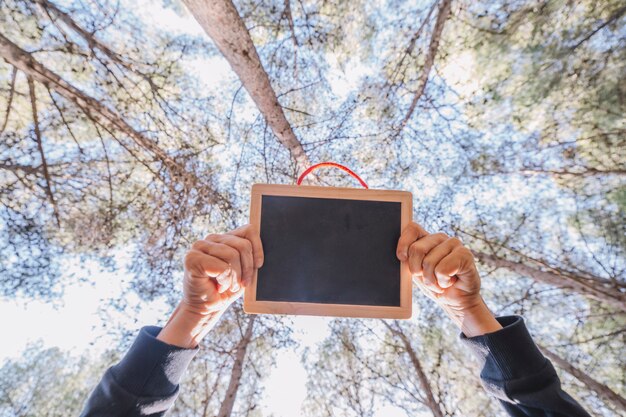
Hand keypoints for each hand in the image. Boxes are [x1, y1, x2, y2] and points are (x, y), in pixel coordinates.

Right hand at [157, 224, 263, 347]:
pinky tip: (218, 287)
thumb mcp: (244, 271)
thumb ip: (250, 256)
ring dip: (235, 277)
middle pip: (243, 245)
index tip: (258, 266)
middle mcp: (211, 238)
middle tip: (241, 283)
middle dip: (247, 269)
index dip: (258, 248)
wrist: (205, 309)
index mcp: (225, 238)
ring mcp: (199, 246)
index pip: (249, 230)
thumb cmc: (226, 290)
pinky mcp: (192, 258)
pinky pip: (222, 266)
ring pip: (233, 255)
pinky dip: (225, 281)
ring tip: (228, 285)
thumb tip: (262, 252)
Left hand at [396, 222, 500, 336]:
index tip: (402, 258)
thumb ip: (408, 260)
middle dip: (417, 270)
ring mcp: (454, 244)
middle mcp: (440, 238)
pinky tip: (451, 281)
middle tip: (428, 278)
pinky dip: (443, 282)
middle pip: (416, 249)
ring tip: (441, 282)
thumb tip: (400, 255)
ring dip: (432, 280)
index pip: (412, 229)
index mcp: (427, 239)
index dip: (404, 243)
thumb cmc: (435, 285)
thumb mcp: (416, 272)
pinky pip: (443, 270)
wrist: (456, 301)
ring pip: (429, 262)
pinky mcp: (465, 254)